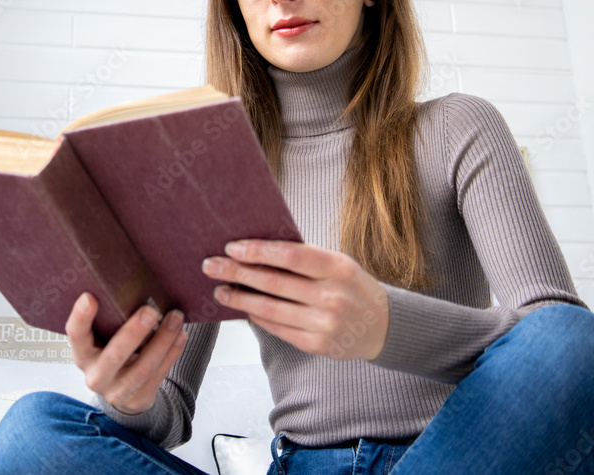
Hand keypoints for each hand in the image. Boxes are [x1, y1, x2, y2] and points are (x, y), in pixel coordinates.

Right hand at [65, 292, 187, 414]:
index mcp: (82, 353)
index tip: (89, 296)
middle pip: (113, 355)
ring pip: (142, 368)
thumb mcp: (104, 339)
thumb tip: (133, 280)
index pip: (76, 335)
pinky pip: (158, 376)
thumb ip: (111, 320)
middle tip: (151, 310)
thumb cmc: (114, 352)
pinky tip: (181, 335)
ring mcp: (117, 390)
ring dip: (162, 341)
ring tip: (176, 317)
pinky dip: (172, 353)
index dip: (81, 317)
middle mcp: (96, 374)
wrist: (124, 393)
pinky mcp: (138, 399)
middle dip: (133, 332)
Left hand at [202, 240, 388, 359]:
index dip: (257, 251)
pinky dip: (258, 318)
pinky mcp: (317, 345)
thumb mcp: (339, 264)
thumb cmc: (353, 287)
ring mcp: (324, 323)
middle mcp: (331, 296)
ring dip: (240, 299)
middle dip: (237, 273)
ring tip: (221, 291)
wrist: (383, 325)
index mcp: (338, 267)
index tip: (232, 247)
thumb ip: (305, 259)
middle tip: (210, 265)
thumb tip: (258, 250)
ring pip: (270, 309)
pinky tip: (245, 310)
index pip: (289, 255)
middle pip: (273, 282)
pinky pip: (278, 329)